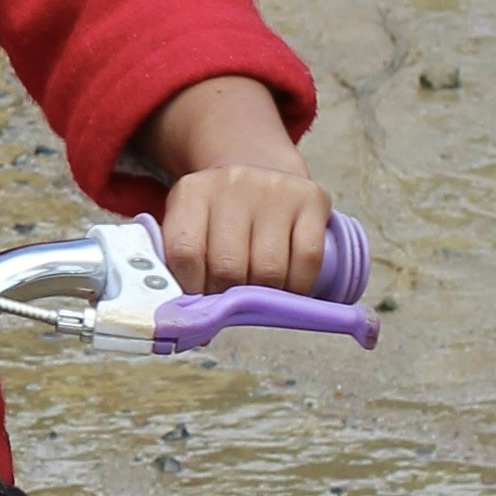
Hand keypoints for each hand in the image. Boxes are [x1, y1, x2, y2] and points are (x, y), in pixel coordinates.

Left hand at [144, 74, 328, 293]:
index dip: (193, 290)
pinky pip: (308, 260)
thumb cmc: (221, 214)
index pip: (185, 255)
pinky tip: (289, 285)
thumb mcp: (192, 226)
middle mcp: (232, 184)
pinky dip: (299, 285)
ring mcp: (274, 189)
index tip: (202, 300)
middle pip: (228, 267)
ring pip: (269, 270)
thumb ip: (185, 267)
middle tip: (235, 297)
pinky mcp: (310, 198)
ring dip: (266, 294)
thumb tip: (194, 327)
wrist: (259, 168)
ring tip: (262, 290)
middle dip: (231, 296)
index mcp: (191, 193)